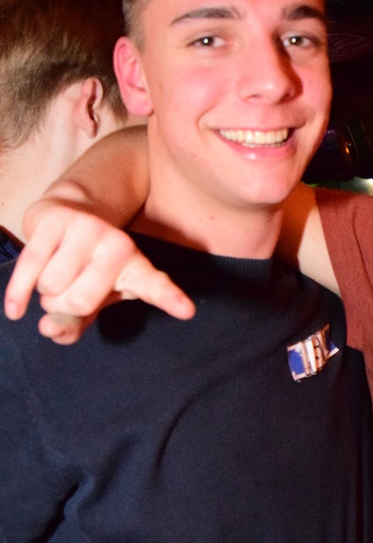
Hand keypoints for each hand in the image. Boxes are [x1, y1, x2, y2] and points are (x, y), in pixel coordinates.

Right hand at [4, 198, 193, 342]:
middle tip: (66, 293)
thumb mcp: (92, 299)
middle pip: (79, 301)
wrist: (66, 212)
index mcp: (135, 268)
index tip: (186, 311)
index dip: (169, 298)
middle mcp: (116, 245)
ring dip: (43, 291)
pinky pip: (29, 269)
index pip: (154, 286)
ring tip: (55, 276)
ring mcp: (87, 229)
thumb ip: (74, 323)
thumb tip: (50, 330)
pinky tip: (16, 311)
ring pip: (51, 286)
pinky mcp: (55, 220)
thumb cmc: (85, 268)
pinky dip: (18, 295)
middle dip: (61, 306)